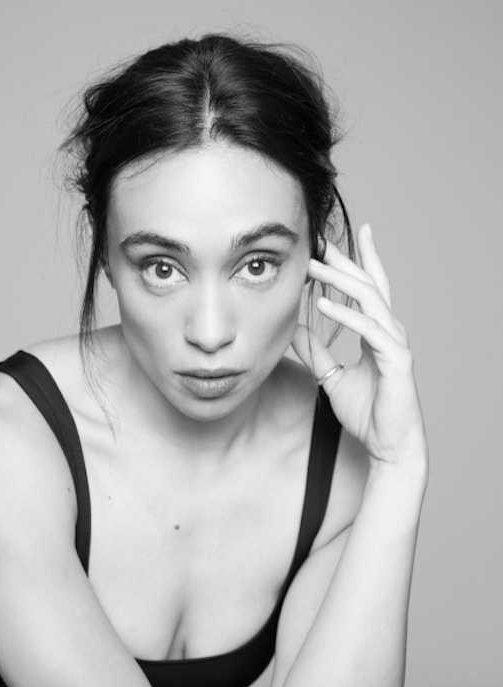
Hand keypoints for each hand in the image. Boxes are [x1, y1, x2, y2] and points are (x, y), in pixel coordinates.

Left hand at [291, 224, 427, 467]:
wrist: (387, 445)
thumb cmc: (366, 413)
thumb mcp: (331, 377)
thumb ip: (316, 353)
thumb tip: (295, 330)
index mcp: (377, 332)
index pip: (369, 289)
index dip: (360, 261)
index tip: (348, 237)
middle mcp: (389, 332)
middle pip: (368, 285)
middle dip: (345, 261)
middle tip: (321, 242)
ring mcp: (394, 344)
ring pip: (369, 300)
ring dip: (339, 281)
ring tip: (313, 268)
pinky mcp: (396, 360)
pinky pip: (369, 330)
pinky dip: (346, 315)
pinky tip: (323, 306)